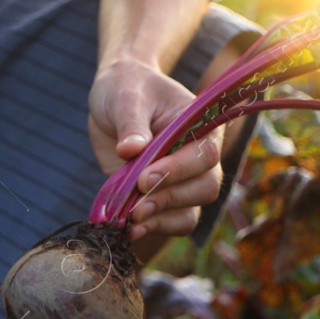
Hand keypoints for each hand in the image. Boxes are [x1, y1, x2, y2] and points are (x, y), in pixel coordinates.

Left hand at [88, 55, 224, 241]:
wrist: (114, 101)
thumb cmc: (126, 89)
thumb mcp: (124, 97)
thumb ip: (130, 123)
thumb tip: (131, 150)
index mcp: (201, 125)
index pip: (205, 154)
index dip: (178, 170)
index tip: (144, 178)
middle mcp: (198, 157)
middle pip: (205, 188)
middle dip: (170, 199)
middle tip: (135, 206)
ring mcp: (182, 181)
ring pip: (191, 212)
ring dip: (162, 219)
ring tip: (131, 221)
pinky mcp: (162, 198)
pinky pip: (172, 222)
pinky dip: (155, 228)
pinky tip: (130, 229)